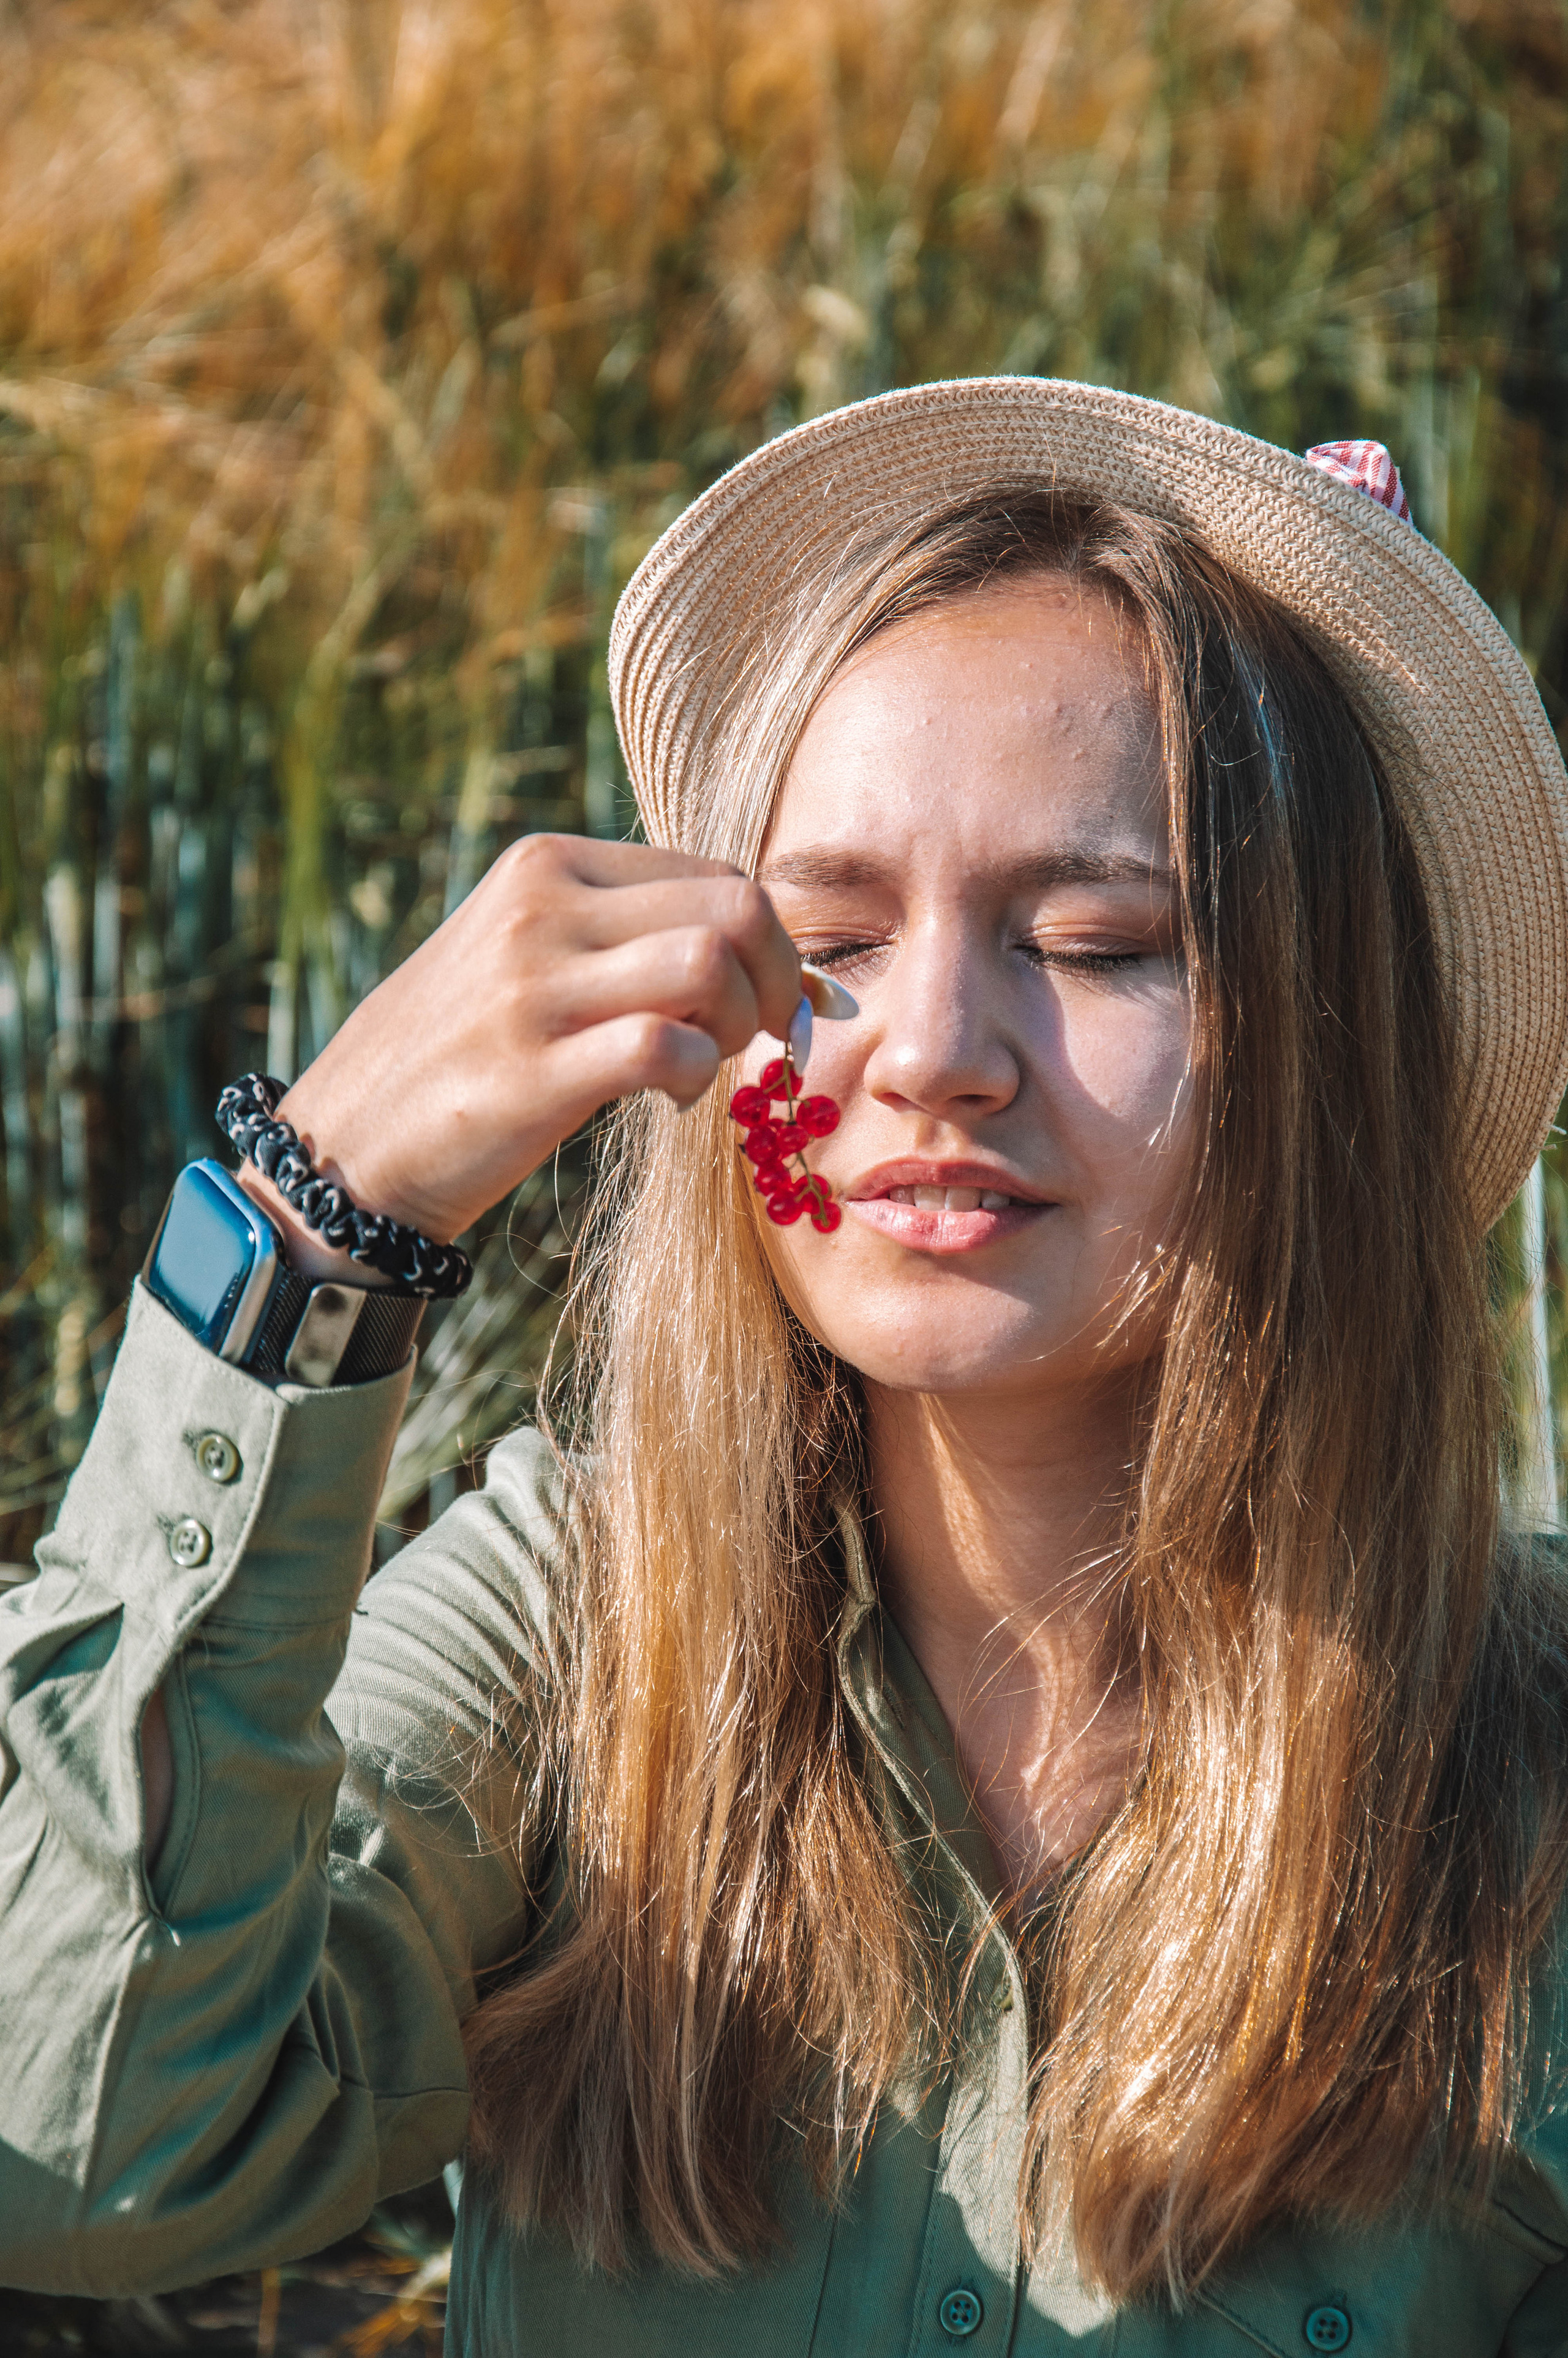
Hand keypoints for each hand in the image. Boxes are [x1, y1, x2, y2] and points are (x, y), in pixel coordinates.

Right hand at [237, 835, 804, 1273]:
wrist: (346, 1147)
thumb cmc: (457, 1054)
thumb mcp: (524, 954)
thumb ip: (617, 932)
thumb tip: (748, 946)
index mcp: (545, 864)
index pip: (713, 872)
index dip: (769, 941)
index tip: (770, 1000)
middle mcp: (540, 906)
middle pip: (732, 907)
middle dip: (777, 977)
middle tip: (761, 1036)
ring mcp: (533, 986)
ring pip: (711, 962)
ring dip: (739, 1025)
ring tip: (708, 1065)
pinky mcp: (533, 1070)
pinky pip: (667, 1046)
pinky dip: (700, 1076)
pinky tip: (673, 1099)